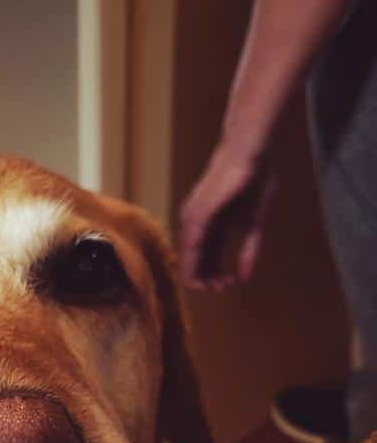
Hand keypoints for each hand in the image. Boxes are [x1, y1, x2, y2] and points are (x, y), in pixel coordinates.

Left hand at [179, 145, 275, 289]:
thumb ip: (247, 251)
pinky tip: (205, 276)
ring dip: (201, 278)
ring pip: (188, 259)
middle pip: (192, 263)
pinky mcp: (196, 215)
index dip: (213, 277)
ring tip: (218, 287)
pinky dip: (196, 265)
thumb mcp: (253, 225)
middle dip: (206, 281)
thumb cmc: (254, 182)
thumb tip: (244, 278)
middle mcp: (194, 225)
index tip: (228, 285)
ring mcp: (192, 219)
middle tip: (222, 290)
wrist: (251, 152)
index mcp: (208, 228)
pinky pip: (190, 247)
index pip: (203, 260)